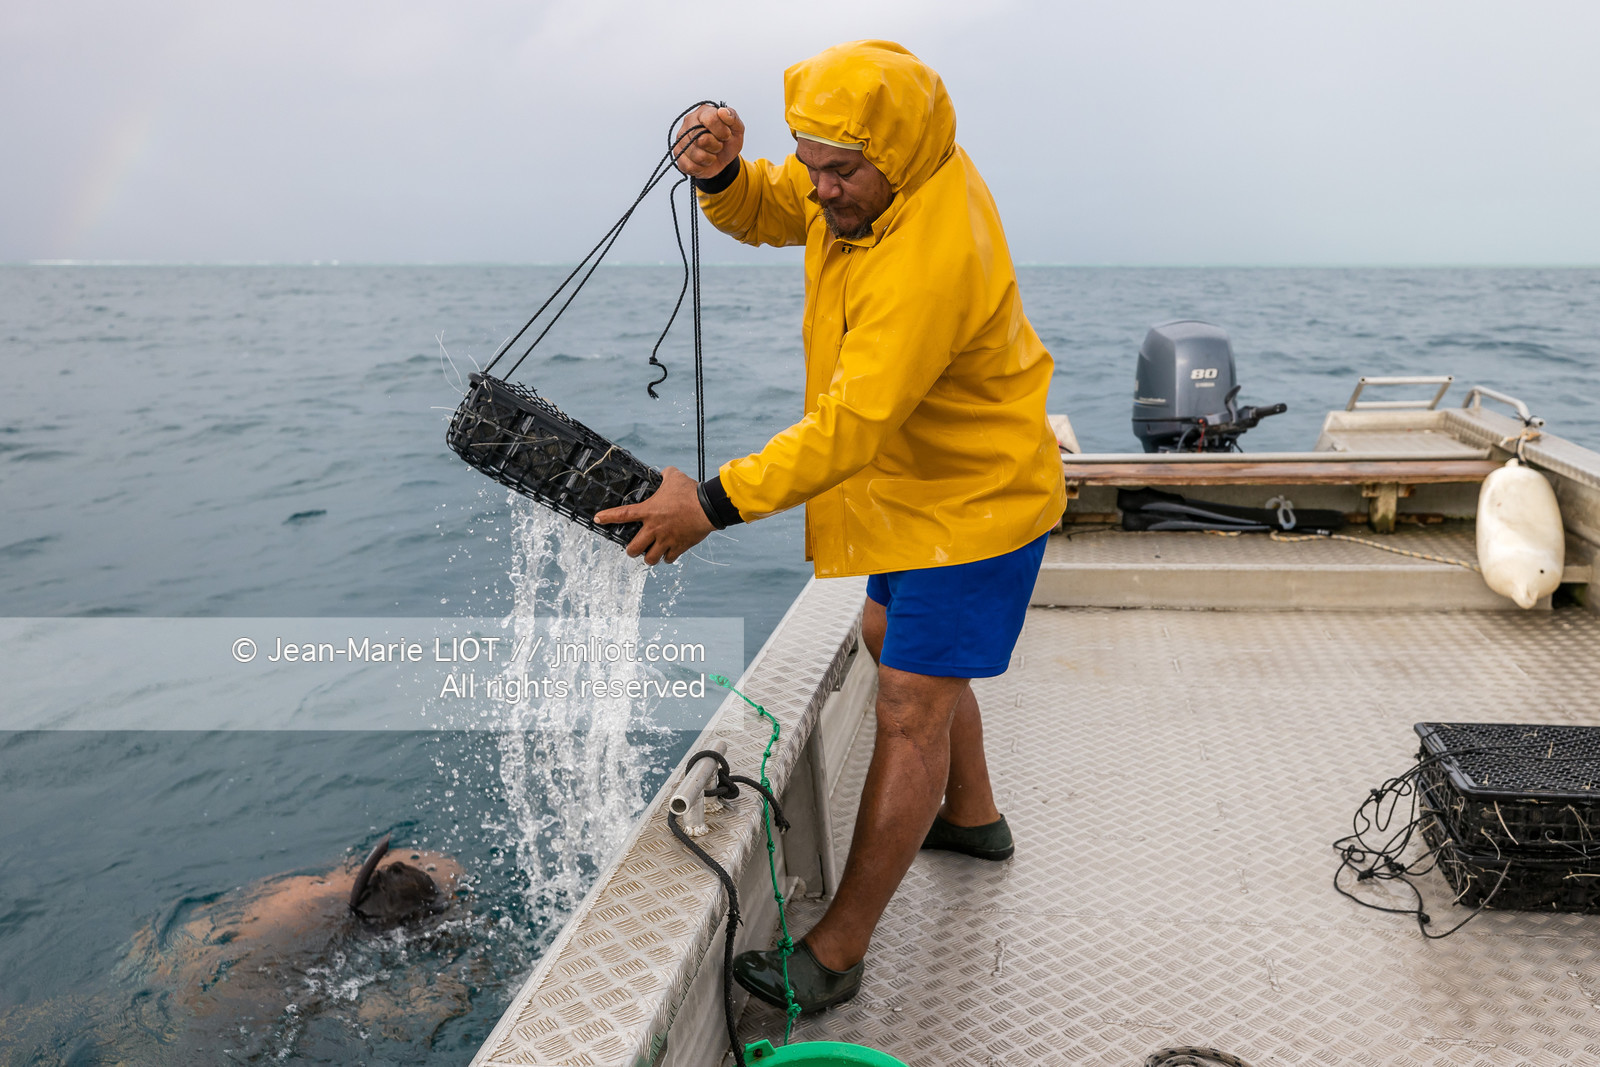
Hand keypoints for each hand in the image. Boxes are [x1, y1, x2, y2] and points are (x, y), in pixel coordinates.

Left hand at [594, 466, 714, 564]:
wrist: (709, 507)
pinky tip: (669, 553)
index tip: (598, 519)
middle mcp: (654, 528)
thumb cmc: (691, 491)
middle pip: (633, 548)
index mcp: (649, 511)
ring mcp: (666, 539)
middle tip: (634, 548)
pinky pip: (669, 559)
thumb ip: (665, 475)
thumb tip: (663, 473)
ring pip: (650, 559)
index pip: (622, 514)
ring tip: (651, 554)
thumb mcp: (674, 477)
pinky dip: (668, 557)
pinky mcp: (679, 546)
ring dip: (649, 557)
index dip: (607, 517)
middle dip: (632, 551)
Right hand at [674, 105, 742, 178]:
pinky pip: (690, 166)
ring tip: (711, 153)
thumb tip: (722, 112)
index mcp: (703, 111)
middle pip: (702, 139)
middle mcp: (688, 122)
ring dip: (710, 159)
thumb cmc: (727, 140)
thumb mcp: (737, 129)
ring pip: (697, 155)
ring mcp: (681, 138)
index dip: (722, 132)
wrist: (722, 157)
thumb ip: (733, 117)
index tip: (726, 135)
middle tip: (718, 145)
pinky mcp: (678, 153)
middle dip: (716, 146)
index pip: (711, 119)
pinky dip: (701, 168)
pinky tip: (703, 162)